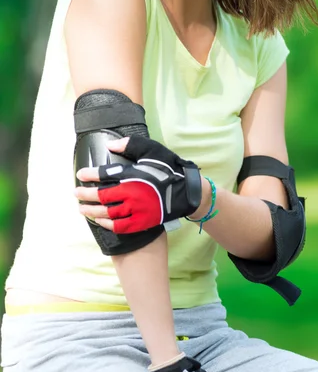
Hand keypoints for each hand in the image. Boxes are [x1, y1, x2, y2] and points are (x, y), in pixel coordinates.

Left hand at [75, 136, 201, 233]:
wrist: (187, 191)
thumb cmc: (168, 168)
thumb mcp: (152, 150)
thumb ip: (130, 145)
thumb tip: (109, 145)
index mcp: (133, 175)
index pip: (105, 175)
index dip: (90, 175)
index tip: (80, 175)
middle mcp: (132, 193)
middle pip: (102, 196)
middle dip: (86, 194)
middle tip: (76, 193)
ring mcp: (136, 210)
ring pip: (108, 212)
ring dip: (92, 211)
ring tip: (81, 208)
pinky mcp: (141, 222)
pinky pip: (119, 226)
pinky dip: (106, 224)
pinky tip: (99, 220)